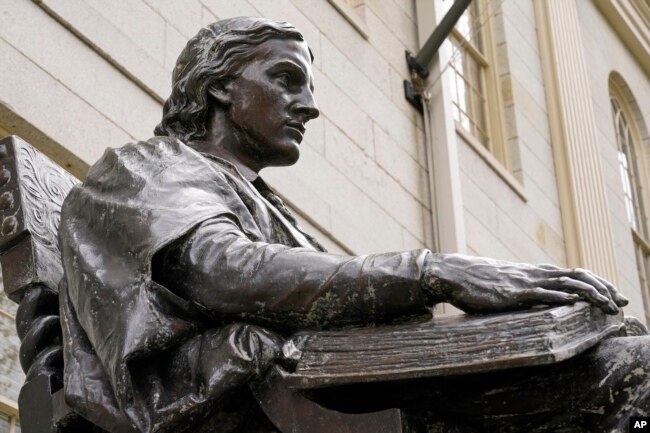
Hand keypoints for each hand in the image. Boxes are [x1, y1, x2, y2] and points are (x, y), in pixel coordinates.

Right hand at [421, 253, 627, 314]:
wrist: (455, 274)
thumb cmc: (477, 281)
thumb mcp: (505, 283)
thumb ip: (523, 288)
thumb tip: (536, 299)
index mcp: (533, 272)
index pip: (573, 274)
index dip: (597, 282)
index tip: (614, 293)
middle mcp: (534, 273)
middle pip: (577, 276)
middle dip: (603, 288)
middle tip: (623, 301)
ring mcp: (524, 281)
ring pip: (565, 283)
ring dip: (590, 294)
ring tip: (609, 305)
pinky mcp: (512, 293)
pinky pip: (541, 293)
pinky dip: (561, 296)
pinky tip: (576, 301)